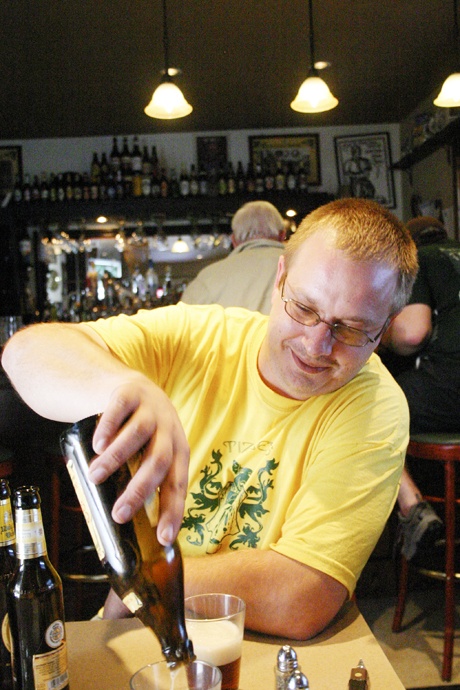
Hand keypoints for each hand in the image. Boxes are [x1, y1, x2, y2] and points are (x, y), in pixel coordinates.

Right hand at [88, 378, 189, 544]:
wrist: (131, 387)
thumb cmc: (141, 434)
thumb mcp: (152, 452)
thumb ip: (145, 480)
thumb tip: (126, 529)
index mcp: (178, 449)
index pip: (178, 483)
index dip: (173, 510)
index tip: (163, 538)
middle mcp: (168, 429)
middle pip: (159, 461)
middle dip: (139, 490)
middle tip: (119, 514)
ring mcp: (150, 408)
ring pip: (138, 434)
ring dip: (116, 458)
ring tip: (95, 477)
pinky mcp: (129, 392)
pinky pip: (120, 409)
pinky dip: (108, 428)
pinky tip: (96, 445)